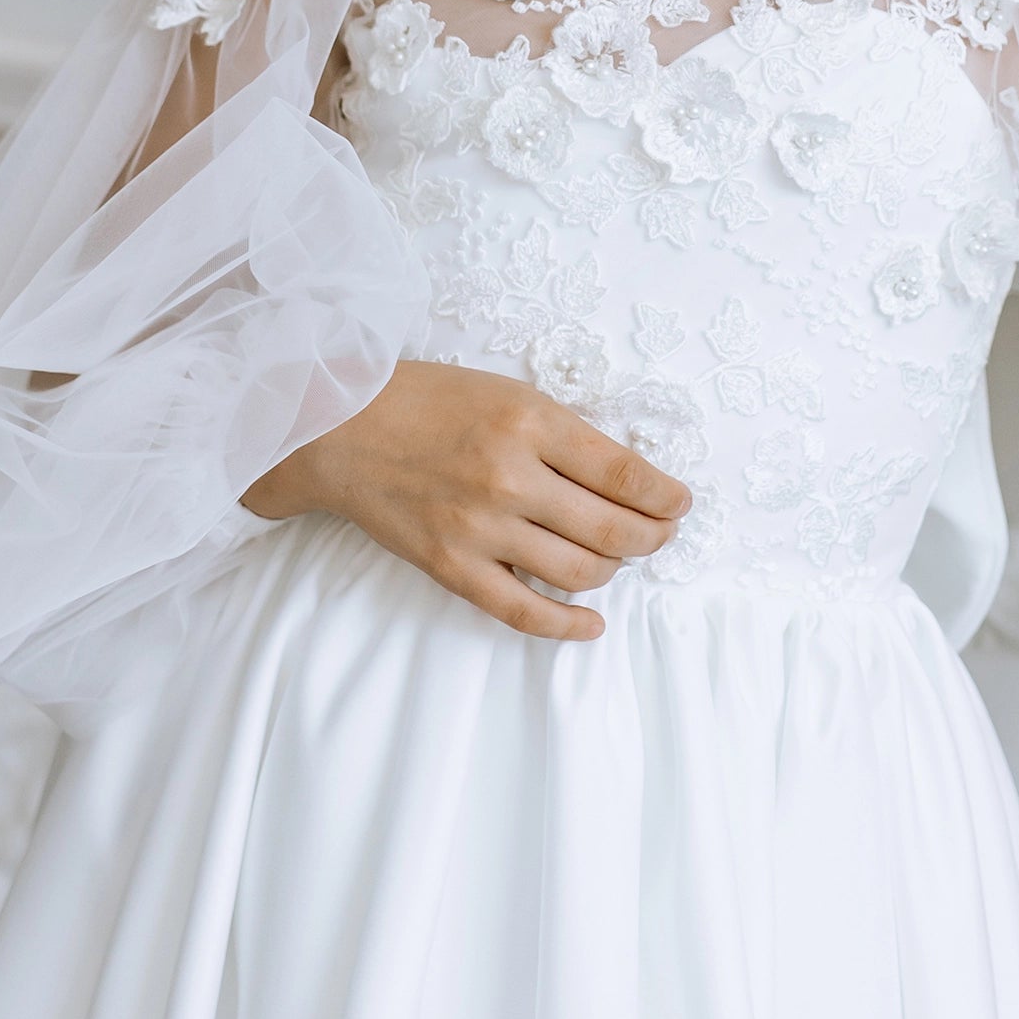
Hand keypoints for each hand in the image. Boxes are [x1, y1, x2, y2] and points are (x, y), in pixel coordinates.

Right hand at [241, 359, 690, 640]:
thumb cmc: (427, 400)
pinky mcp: (453, 567)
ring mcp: (480, 527)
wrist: (338, 426)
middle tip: (662, 534)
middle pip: (612, 528)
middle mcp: (510, 476)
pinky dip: (568, 625)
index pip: (624, 472)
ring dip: (615, 570)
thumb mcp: (506, 392)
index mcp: (529, 422)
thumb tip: (625, 479)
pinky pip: (524, 612)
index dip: (665, 495)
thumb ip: (561, 433)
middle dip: (652, 537)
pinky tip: (591, 623)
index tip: (679, 503)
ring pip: (580, 571)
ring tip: (620, 559)